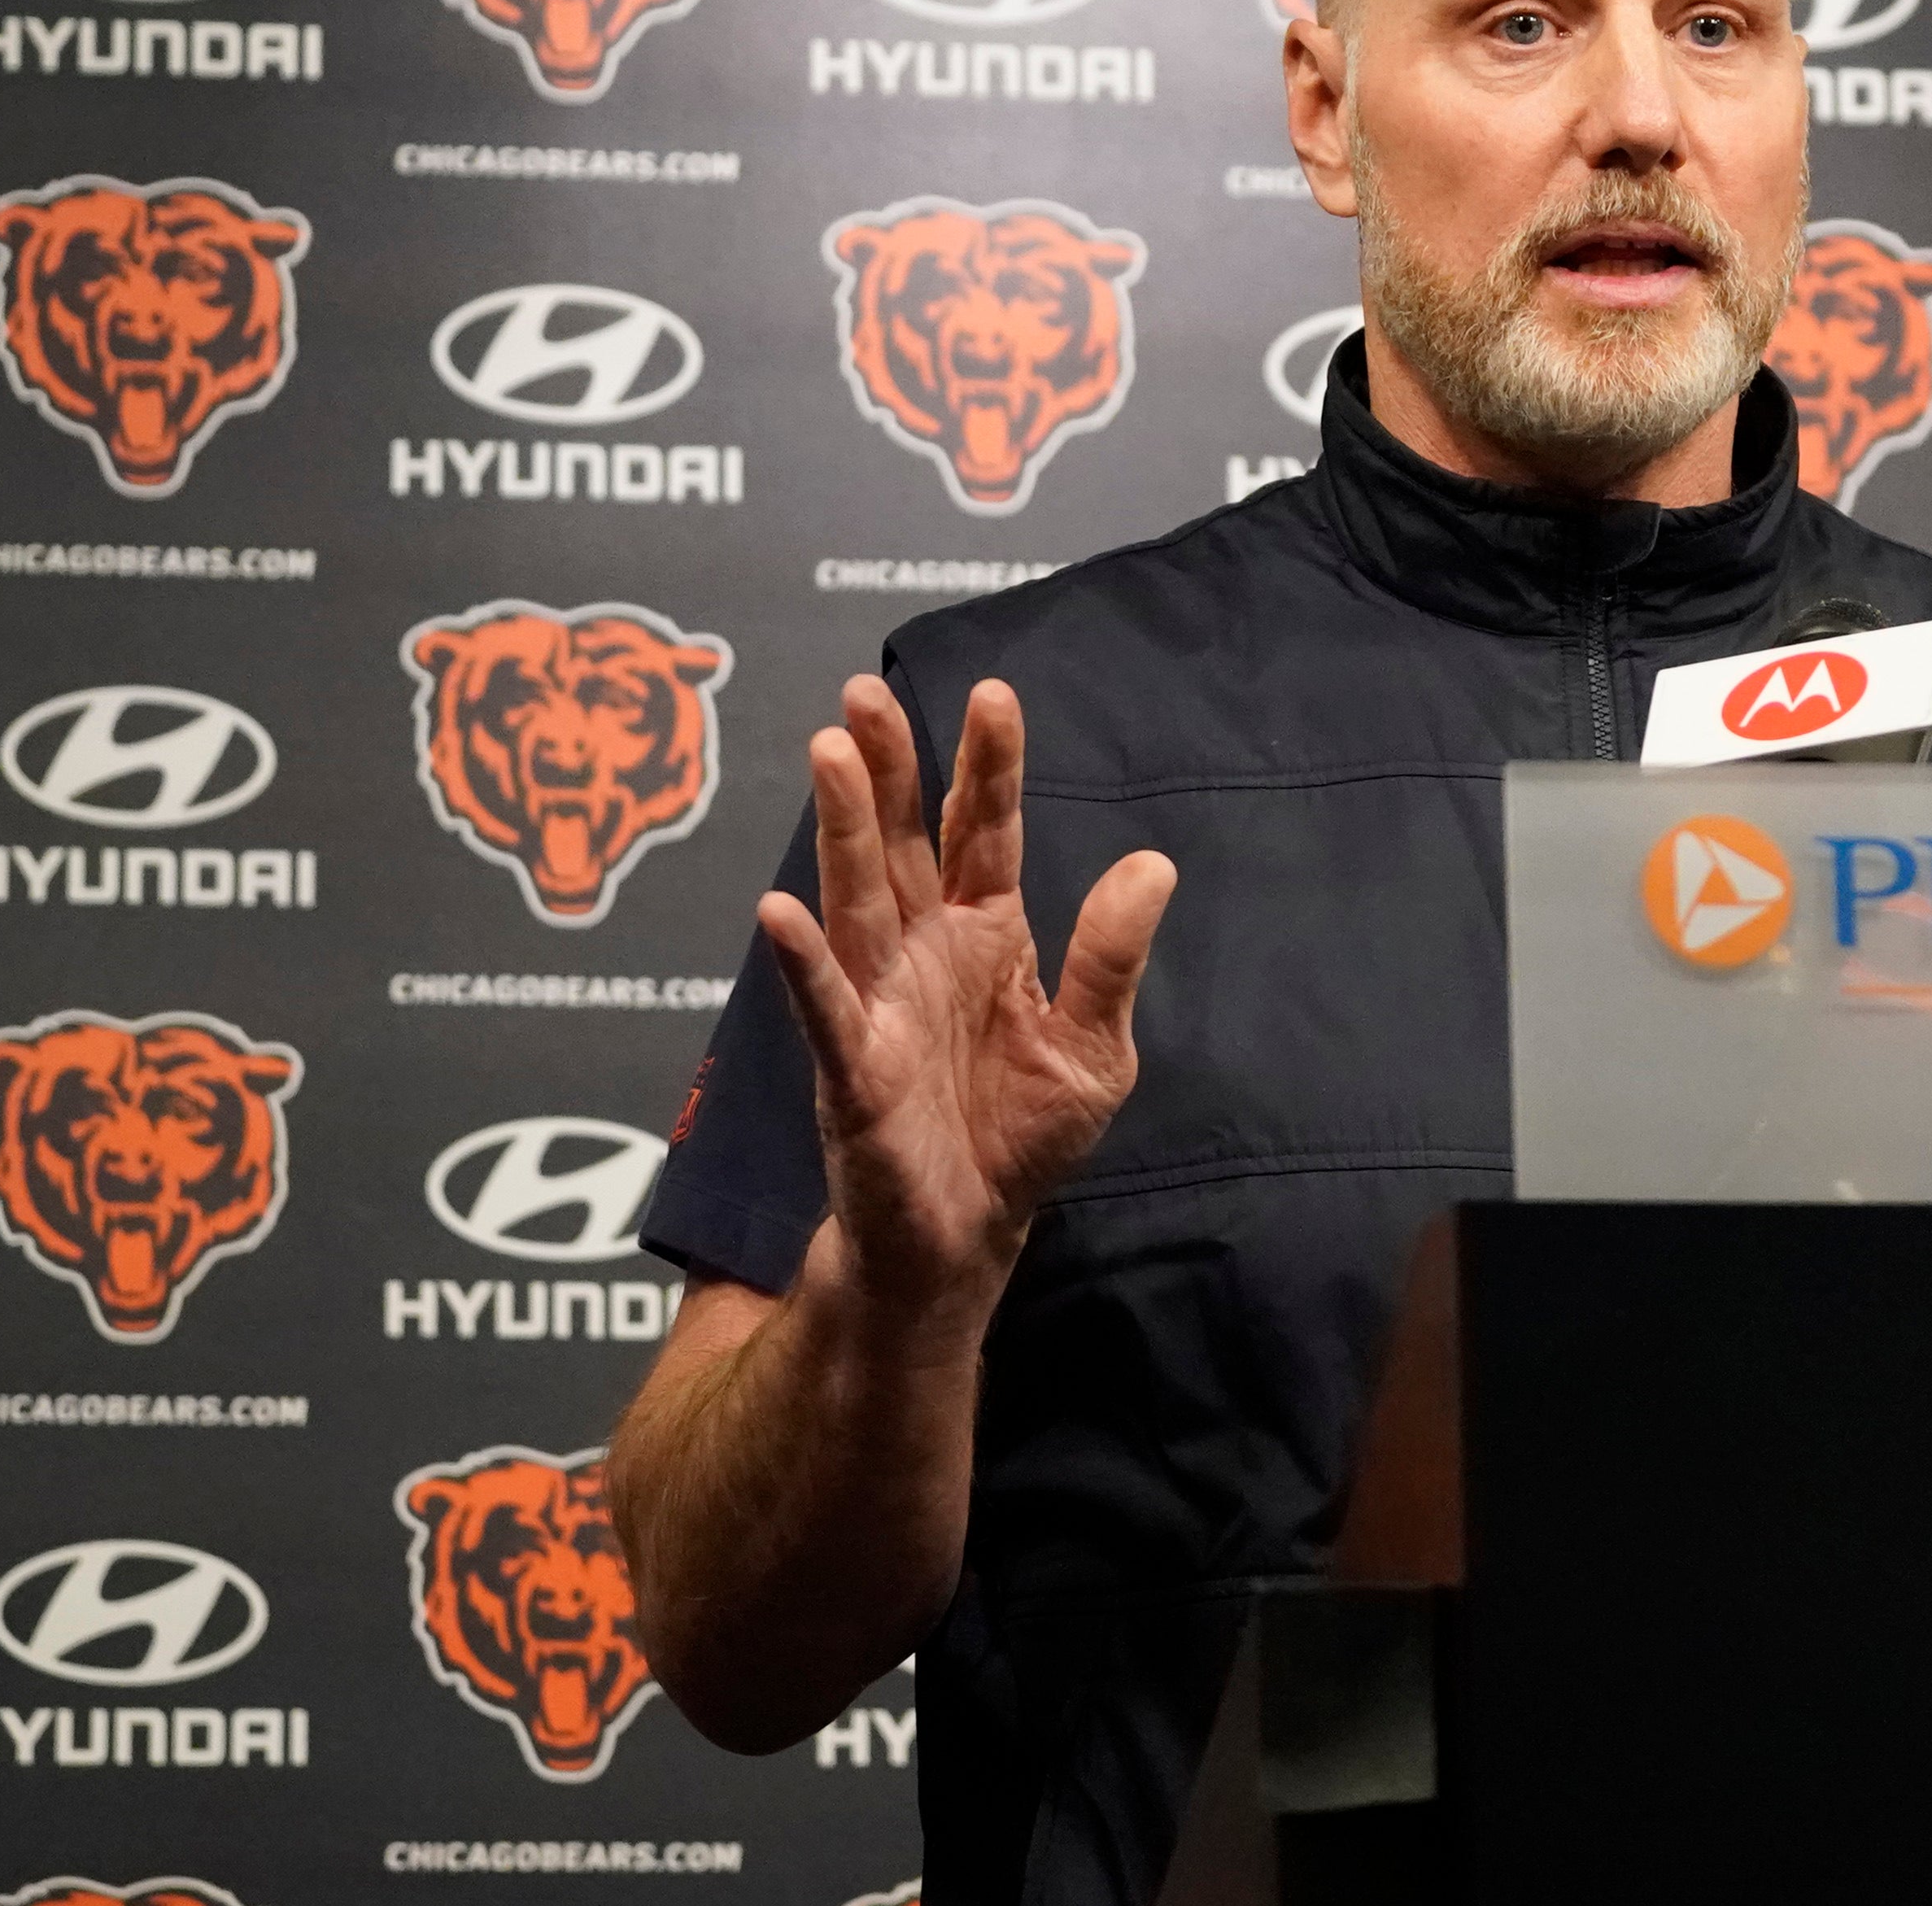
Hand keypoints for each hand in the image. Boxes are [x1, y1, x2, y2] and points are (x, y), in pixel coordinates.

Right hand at [756, 677, 1175, 1327]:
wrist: (968, 1238)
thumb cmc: (1020, 1137)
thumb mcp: (1094, 1047)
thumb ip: (1111, 957)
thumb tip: (1153, 863)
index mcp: (986, 937)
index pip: (982, 835)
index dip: (986, 768)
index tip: (992, 694)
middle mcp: (923, 954)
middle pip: (900, 844)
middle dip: (887, 769)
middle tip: (866, 693)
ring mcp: (879, 1004)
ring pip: (856, 899)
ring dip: (841, 829)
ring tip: (830, 752)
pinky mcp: (854, 1069)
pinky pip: (825, 1007)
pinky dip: (802, 962)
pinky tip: (778, 913)